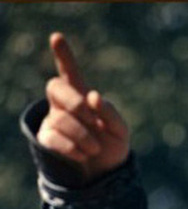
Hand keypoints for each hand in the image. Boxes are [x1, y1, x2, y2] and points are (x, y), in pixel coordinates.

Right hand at [38, 32, 129, 181]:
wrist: (105, 171)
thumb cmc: (113, 143)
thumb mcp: (119, 129)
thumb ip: (109, 111)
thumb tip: (92, 95)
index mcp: (83, 95)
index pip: (70, 71)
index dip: (63, 55)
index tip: (57, 37)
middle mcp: (64, 103)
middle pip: (55, 87)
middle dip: (75, 103)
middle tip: (92, 119)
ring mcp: (53, 120)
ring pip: (61, 118)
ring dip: (83, 135)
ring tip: (95, 146)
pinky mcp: (46, 138)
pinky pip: (55, 139)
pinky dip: (74, 148)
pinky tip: (84, 154)